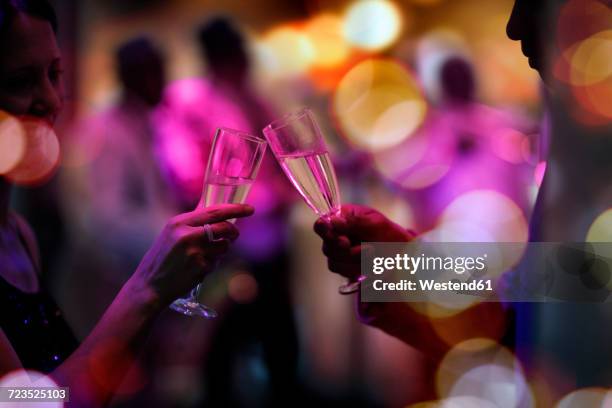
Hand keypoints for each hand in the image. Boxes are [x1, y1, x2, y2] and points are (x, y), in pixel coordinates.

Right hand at [127, 204, 253, 307]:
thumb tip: (218, 217)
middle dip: (234, 232)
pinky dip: (212, 264)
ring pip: (224, 246)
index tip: (249, 209)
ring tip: (205, 255)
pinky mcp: (200, 267)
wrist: (148, 286)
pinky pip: (217, 262)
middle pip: (224, 228)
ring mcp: (195, 251)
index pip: (214, 211)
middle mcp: (187, 234)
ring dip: (221, 250)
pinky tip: (198, 268)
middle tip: (234, 235)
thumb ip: (191, 225)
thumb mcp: (171, 234)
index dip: (235, 209)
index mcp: (178, 222)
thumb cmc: (161, 260)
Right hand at [314, 204, 414, 280]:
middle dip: (348, 251)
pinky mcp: (344, 266)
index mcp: (343, 217)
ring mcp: (339, 251)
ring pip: (333, 261)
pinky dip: (355, 270)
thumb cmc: (391, 235)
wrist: (403, 257)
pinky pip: (341, 271)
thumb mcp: (376, 224)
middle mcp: (338, 234)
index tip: (344, 241)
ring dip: (354, 261)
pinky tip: (368, 266)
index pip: (322, 224)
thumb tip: (332, 221)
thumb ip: (353, 222)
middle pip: (327, 246)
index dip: (327, 233)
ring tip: (373, 254)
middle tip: (369, 250)